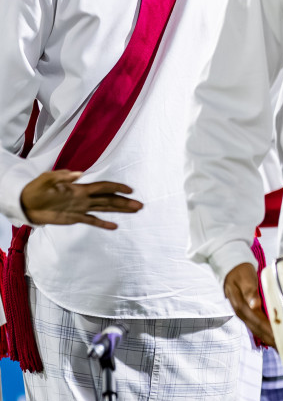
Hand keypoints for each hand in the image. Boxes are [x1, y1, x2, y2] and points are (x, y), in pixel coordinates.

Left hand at [19, 170, 141, 229]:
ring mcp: (80, 208)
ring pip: (104, 208)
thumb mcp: (47, 178)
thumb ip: (63, 176)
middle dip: (124, 202)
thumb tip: (79, 173)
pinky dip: (102, 223)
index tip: (129, 190)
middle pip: (109, 199)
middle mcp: (84, 198)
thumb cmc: (35, 188)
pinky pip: (91, 220)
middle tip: (140, 205)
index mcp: (79, 188)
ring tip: (135, 210)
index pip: (103, 188)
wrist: (25, 202)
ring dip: (120, 210)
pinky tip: (114, 227)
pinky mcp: (74, 218)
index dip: (116, 188)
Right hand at [225, 262, 273, 345]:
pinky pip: (258, 326)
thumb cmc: (240, 271)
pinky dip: (267, 333)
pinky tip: (274, 337)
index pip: (258, 323)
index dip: (270, 332)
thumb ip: (250, 291)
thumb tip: (254, 305)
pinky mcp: (249, 312)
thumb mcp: (245, 277)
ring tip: (282, 348)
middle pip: (259, 330)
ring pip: (258, 330)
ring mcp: (245, 314)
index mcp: (242, 306)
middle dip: (272, 340)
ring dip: (270, 339)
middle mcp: (243, 313)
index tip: (281, 340)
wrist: (231, 267)